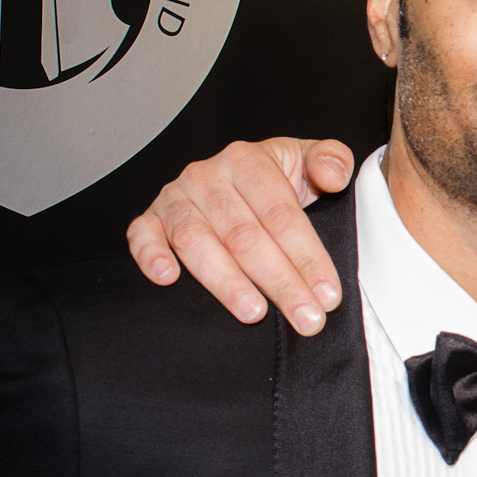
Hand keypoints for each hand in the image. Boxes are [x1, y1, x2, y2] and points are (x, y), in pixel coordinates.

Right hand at [126, 138, 353, 334]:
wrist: (237, 178)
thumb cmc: (274, 179)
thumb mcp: (308, 162)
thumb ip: (331, 160)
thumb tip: (334, 174)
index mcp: (248, 160)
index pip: (281, 214)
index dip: (306, 256)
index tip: (327, 293)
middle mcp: (208, 176)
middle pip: (244, 235)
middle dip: (279, 281)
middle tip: (305, 317)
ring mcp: (176, 197)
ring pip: (197, 241)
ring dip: (225, 281)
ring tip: (254, 313)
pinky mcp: (151, 218)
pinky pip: (142, 235)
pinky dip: (150, 255)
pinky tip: (168, 279)